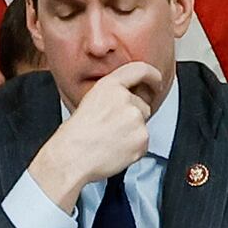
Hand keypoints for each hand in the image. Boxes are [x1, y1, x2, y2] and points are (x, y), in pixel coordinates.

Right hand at [25, 63, 170, 208]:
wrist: (71, 157)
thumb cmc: (74, 135)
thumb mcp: (89, 102)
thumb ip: (112, 96)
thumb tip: (128, 101)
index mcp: (109, 86)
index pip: (140, 70)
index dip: (152, 76)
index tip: (155, 82)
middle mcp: (125, 98)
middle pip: (142, 105)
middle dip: (133, 116)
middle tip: (113, 128)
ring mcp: (135, 118)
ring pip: (143, 124)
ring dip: (132, 133)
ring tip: (110, 141)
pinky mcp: (142, 137)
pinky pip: (144, 143)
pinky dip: (134, 149)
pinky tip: (115, 150)